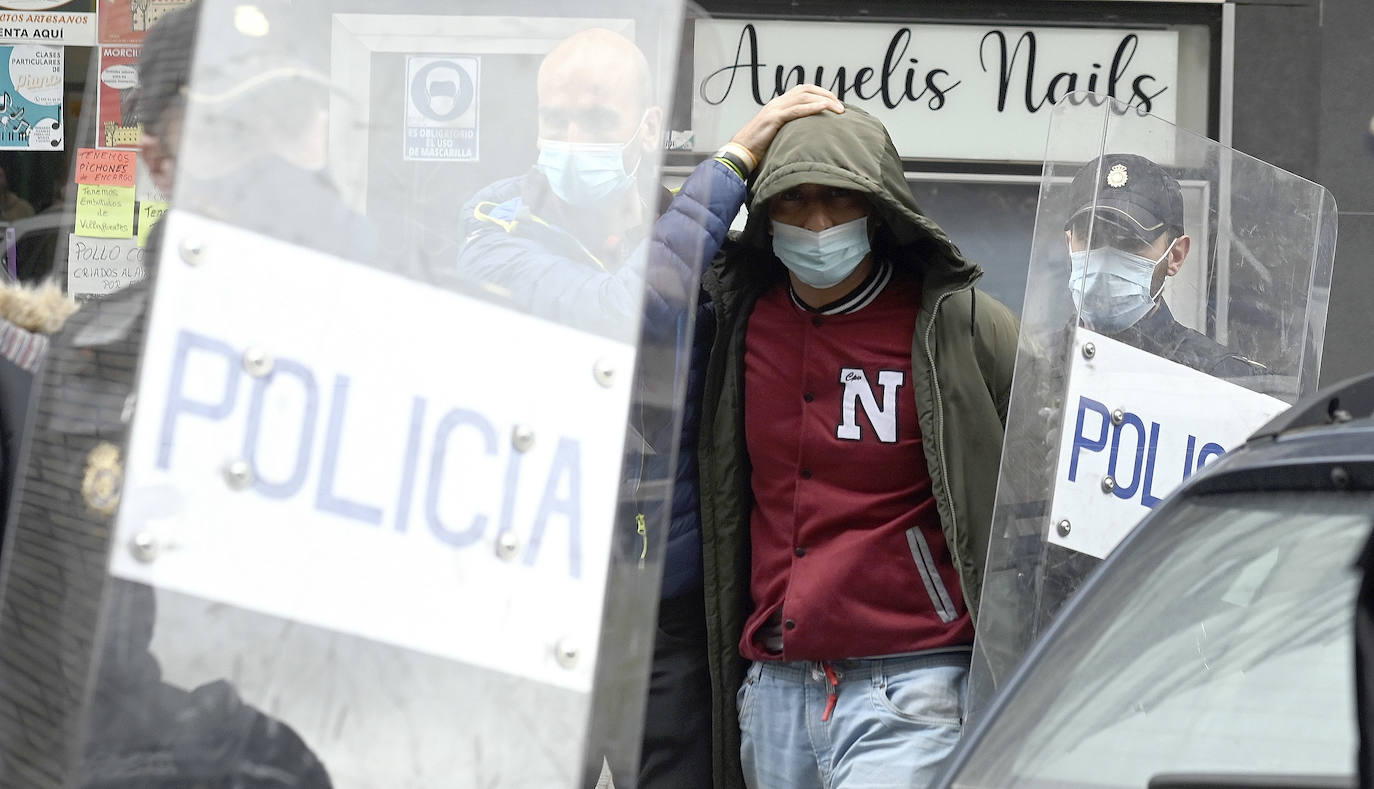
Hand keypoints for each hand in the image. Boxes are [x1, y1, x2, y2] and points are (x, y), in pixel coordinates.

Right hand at [728, 85, 843, 163]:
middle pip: (807, 90)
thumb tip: (806, 135)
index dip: (821, 94)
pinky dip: (812, 108)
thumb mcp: (777, 134)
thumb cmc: (758, 148)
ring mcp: (774, 109)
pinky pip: (796, 110)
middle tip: (841, 107)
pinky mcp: (773, 119)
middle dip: (827, 95)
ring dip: (825, 101)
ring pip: (804, 97)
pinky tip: (824, 109)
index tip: (835, 104)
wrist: (740, 153)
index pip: (804, 90)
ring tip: (839, 110)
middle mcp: (777, 103)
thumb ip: (790, 129)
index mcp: (778, 105)